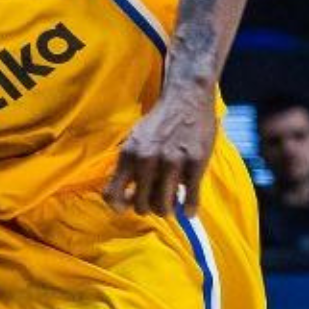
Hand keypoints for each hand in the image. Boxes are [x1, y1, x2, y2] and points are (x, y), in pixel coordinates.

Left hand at [106, 85, 216, 217]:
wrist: (186, 99)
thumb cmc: (160, 122)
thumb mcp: (134, 139)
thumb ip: (128, 163)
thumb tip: (124, 195)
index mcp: (129, 154)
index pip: (112, 194)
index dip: (118, 206)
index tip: (126, 207)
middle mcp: (147, 160)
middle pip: (141, 205)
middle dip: (147, 208)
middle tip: (154, 203)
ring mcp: (172, 162)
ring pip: (164, 206)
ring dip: (167, 210)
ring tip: (171, 204)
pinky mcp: (195, 163)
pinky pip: (190, 198)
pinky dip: (189, 209)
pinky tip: (189, 210)